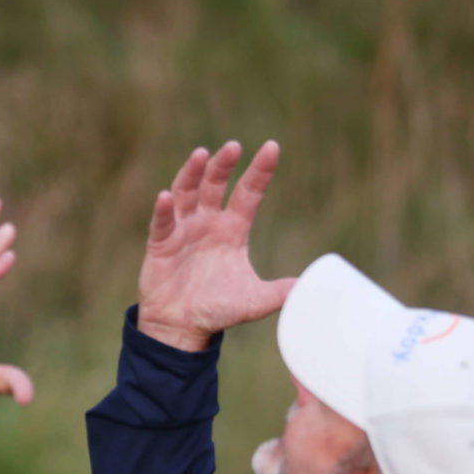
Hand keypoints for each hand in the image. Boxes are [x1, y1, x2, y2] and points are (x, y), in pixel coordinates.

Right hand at [137, 140, 295, 351]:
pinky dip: (164, 210)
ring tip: (201, 154)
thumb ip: (281, 292)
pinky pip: (162, 223)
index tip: (272, 147)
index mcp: (233, 229)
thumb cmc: (218, 310)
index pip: (248, 192)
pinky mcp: (161, 244)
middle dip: (223, 165)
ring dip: (192, 173)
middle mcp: (208, 222)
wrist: (183, 327)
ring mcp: (183, 230)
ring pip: (187, 192)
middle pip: (215, 184)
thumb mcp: (255, 301)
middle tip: (234, 146)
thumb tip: (312, 287)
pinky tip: (167, 197)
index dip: (260, 171)